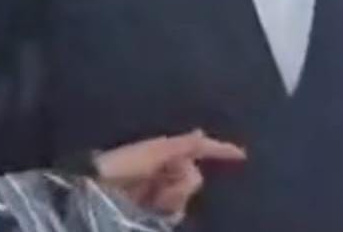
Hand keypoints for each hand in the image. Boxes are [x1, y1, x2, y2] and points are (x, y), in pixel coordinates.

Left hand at [94, 130, 245, 217]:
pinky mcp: (156, 207)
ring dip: (171, 196)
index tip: (242, 155)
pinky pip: (176, 210)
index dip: (220, 150)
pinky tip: (153, 206)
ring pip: (186, 195)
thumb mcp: (155, 151)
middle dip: (180, 182)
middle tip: (159, 182)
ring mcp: (161, 189)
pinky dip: (169, 206)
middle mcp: (167, 168)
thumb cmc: (125, 163)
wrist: (99, 186)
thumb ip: (184, 143)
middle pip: (194, 178)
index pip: (199, 148)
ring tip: (150, 196)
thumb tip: (203, 133)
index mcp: (166, 150)